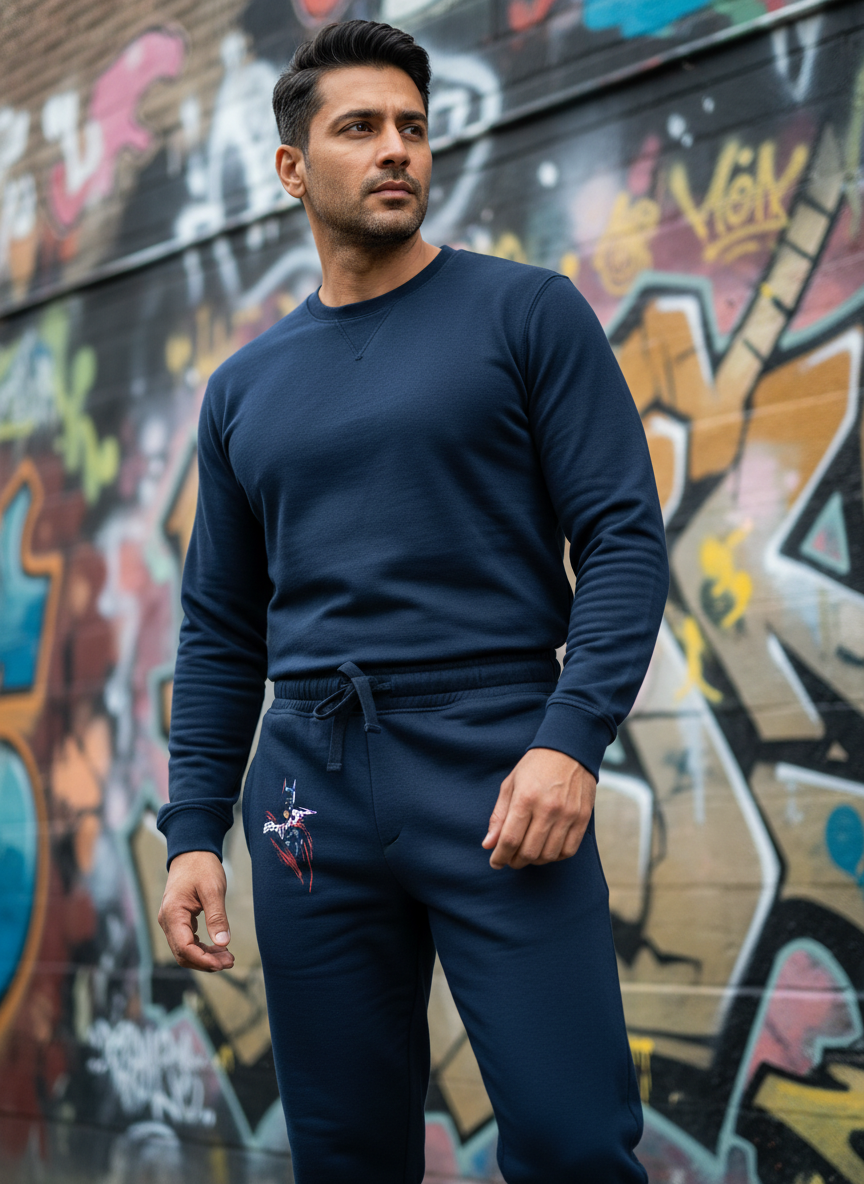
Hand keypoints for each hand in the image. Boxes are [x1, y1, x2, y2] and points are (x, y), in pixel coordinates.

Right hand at [158, 850, 234, 971]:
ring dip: (205, 957)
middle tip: (230, 961)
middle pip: (183, 954)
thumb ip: (217, 916)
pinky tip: (218, 948)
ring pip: (185, 950)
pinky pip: (187, 941)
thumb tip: (223, 943)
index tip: (222, 963)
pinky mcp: (178, 920)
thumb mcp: (213, 889)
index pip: (184, 948)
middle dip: (206, 962)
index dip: (203, 960)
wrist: (192, 852)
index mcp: (173, 914)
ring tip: (227, 957)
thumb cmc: (202, 867)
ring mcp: (171, 921)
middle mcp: (167, 921)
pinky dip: (202, 948)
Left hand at [482, 748, 595, 869]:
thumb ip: (499, 816)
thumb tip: (489, 844)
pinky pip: (568, 850)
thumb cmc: (535, 767)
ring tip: (527, 853)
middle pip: (529, 851)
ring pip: (548, 855)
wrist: (569, 750)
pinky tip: (546, 849)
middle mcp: (548, 808)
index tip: (495, 862)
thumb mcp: (510, 784)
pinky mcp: (582, 818)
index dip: (500, 856)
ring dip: (534, 861)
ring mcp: (568, 814)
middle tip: (510, 859)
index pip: (510, 839)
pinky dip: (555, 856)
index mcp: (525, 798)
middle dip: (515, 861)